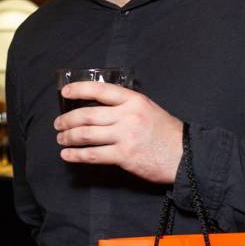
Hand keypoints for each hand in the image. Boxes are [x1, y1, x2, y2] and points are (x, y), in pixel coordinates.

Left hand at [54, 81, 182, 183]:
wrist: (185, 156)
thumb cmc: (166, 133)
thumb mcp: (149, 109)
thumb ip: (126, 106)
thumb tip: (98, 106)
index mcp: (134, 100)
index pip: (100, 90)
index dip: (79, 89)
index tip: (65, 92)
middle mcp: (128, 116)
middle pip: (87, 115)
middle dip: (67, 120)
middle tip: (58, 124)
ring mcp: (125, 136)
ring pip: (86, 134)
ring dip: (68, 137)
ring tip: (61, 139)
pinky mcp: (124, 156)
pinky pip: (92, 154)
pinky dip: (76, 155)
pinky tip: (67, 155)